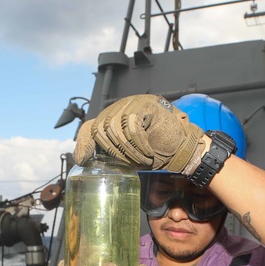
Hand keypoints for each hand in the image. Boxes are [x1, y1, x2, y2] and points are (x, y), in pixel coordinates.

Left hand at [73, 95, 205, 174]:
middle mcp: (119, 107)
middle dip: (114, 151)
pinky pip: (132, 126)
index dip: (83, 143)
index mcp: (111, 118)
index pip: (89, 127)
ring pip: (115, 127)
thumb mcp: (125, 154)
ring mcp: (132, 103)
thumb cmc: (155, 151)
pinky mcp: (146, 104)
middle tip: (130, 162)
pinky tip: (148, 153)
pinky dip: (139, 144)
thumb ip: (107, 151)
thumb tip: (82, 159)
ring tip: (142, 160)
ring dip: (128, 149)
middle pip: (101, 128)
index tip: (82, 160)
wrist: (182, 148)